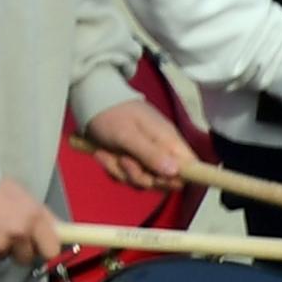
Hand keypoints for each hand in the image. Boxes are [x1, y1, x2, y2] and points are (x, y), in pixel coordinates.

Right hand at [0, 172, 66, 265]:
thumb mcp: (19, 193)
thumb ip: (38, 215)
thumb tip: (56, 231)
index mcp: (33, 217)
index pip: (52, 249)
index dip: (44, 247)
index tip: (37, 244)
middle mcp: (20, 234)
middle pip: (28, 257)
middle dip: (19, 249)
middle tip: (5, 234)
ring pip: (4, 256)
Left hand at [80, 95, 194, 192]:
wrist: (90, 100)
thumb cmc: (112, 114)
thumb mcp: (128, 134)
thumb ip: (150, 153)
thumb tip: (176, 172)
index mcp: (169, 142)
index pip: (191, 168)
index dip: (177, 179)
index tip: (156, 177)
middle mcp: (161, 152)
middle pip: (164, 181)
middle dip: (140, 177)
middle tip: (124, 160)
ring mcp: (145, 157)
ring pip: (142, 180)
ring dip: (121, 172)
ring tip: (105, 153)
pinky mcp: (130, 160)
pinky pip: (126, 176)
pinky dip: (112, 168)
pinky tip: (101, 153)